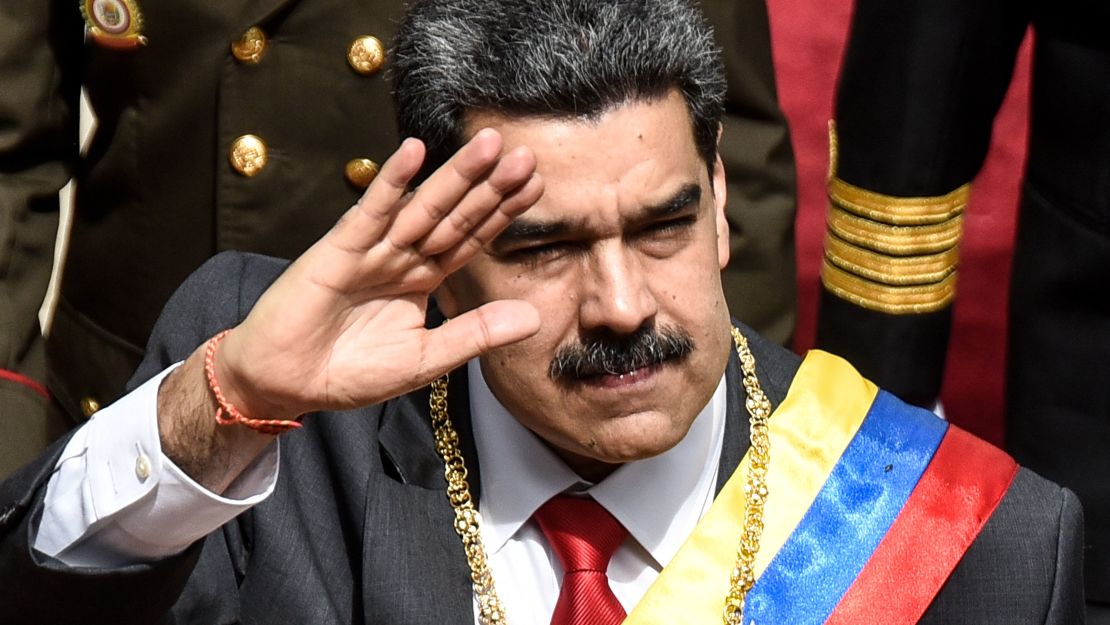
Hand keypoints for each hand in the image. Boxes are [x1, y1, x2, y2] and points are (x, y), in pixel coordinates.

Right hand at [216, 129, 543, 420]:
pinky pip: (370, 212)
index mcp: (423, 277)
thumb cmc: (351, 371)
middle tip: (525, 156)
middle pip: (455, 216)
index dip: (502, 212)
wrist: (287, 383)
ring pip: (422, 207)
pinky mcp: (338, 250)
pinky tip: (413, 152)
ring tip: (489, 144)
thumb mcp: (426, 358)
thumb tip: (536, 317)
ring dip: (454, 176)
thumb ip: (477, 334)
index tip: (535, 185)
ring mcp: (372, 249)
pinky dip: (390, 183)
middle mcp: (402, 256)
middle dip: (490, 186)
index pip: (471, 238)